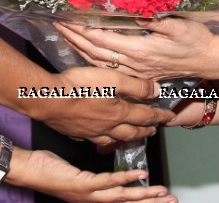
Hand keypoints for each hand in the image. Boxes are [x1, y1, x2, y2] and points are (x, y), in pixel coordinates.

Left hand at [9, 148, 176, 202]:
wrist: (28, 171)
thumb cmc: (49, 170)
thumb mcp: (78, 175)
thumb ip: (96, 178)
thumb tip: (111, 174)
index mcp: (94, 199)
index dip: (143, 202)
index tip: (162, 199)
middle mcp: (94, 201)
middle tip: (173, 201)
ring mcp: (89, 195)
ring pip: (122, 198)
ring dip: (145, 196)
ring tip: (163, 193)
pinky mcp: (82, 185)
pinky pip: (108, 182)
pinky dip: (125, 179)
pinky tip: (140, 175)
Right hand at [32, 66, 173, 145]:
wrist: (49, 99)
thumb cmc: (81, 86)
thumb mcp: (113, 79)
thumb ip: (136, 86)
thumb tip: (157, 92)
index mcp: (119, 113)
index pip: (145, 116)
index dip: (159, 116)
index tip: (169, 117)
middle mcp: (108, 127)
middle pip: (132, 131)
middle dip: (145, 130)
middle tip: (154, 130)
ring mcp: (91, 132)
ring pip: (114, 139)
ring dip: (126, 137)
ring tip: (132, 136)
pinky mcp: (76, 132)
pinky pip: (94, 139)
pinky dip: (102, 139)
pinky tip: (99, 136)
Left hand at [56, 18, 218, 80]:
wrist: (211, 61)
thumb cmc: (197, 40)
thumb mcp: (179, 26)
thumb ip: (156, 21)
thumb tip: (136, 15)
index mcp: (140, 49)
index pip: (103, 39)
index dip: (82, 30)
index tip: (67, 19)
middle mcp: (134, 63)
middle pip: (95, 52)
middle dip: (74, 38)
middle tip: (58, 25)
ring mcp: (137, 72)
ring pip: (100, 63)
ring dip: (80, 50)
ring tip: (65, 37)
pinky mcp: (141, 75)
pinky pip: (110, 70)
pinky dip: (93, 61)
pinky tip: (85, 55)